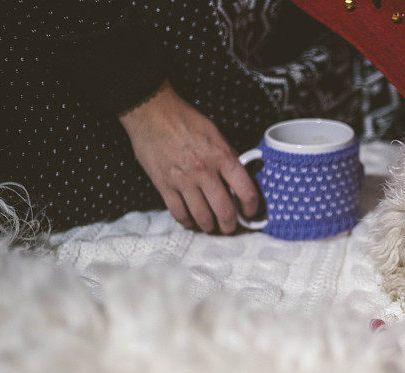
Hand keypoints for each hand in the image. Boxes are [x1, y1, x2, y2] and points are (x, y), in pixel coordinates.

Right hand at [119, 81, 259, 233]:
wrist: (152, 112)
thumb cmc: (185, 121)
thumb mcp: (216, 135)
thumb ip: (229, 158)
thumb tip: (240, 180)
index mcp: (222, 157)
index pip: (246, 192)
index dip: (251, 208)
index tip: (250, 213)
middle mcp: (205, 171)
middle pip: (225, 212)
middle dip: (230, 226)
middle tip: (230, 228)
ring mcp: (183, 180)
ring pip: (202, 218)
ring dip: (210, 228)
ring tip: (212, 227)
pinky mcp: (164, 186)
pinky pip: (179, 214)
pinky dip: (188, 223)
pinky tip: (192, 222)